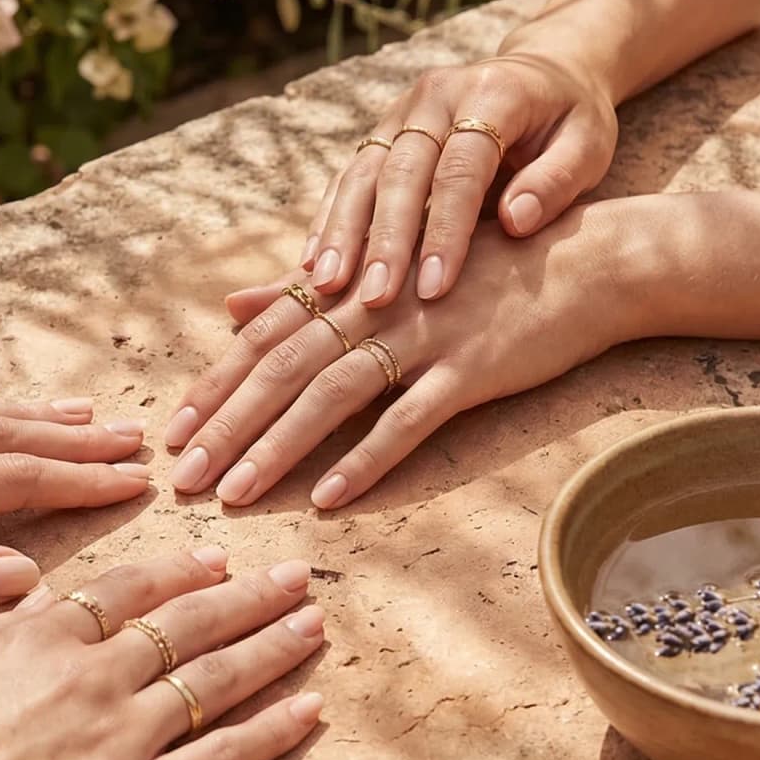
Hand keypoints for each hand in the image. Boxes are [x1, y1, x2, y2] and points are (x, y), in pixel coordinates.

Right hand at [0, 549, 326, 759]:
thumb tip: (34, 599)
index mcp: (40, 635)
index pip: (129, 590)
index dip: (180, 572)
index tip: (217, 559)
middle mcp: (92, 675)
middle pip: (189, 622)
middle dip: (249, 596)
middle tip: (293, 576)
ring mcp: (120, 737)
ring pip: (216, 679)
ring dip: (272, 647)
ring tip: (313, 625)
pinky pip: (222, 757)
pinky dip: (272, 731)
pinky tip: (308, 710)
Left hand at [166, 203, 640, 509]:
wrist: (590, 261)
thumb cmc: (483, 268)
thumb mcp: (391, 269)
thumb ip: (309, 291)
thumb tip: (233, 309)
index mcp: (354, 282)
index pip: (265, 338)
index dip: (215, 383)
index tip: (168, 430)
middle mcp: (379, 304)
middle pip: (283, 369)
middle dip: (225, 426)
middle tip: (176, 478)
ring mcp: (426, 336)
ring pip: (331, 395)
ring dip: (276, 448)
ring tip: (230, 496)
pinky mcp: (472, 370)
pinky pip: (409, 421)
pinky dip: (366, 459)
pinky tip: (328, 498)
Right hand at [301, 48, 616, 307]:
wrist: (544, 75)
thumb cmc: (570, 122)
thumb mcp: (588, 145)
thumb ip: (556, 181)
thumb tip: (515, 223)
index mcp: (492, 93)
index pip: (461, 168)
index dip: (445, 230)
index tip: (435, 289)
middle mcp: (435, 95)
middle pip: (400, 171)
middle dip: (383, 240)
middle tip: (373, 298)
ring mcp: (401, 111)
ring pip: (362, 174)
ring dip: (341, 233)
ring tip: (325, 287)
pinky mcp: (381, 132)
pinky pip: (348, 179)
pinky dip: (329, 222)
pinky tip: (312, 266)